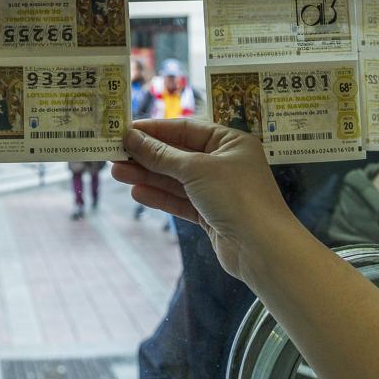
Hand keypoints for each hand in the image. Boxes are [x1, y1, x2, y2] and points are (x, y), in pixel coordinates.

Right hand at [112, 119, 298, 280]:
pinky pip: (181, 200)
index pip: (186, 129)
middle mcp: (225, 163)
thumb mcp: (195, 169)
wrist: (263, 249)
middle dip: (147, 155)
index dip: (154, 130)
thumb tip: (131, 137)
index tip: (125, 130)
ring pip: (176, 179)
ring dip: (148, 176)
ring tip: (117, 173)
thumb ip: (161, 155)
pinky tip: (137, 193)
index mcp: (230, 142)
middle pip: (178, 154)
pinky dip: (160, 196)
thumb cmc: (237, 197)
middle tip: (115, 155)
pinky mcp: (211, 214)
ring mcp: (218, 190)